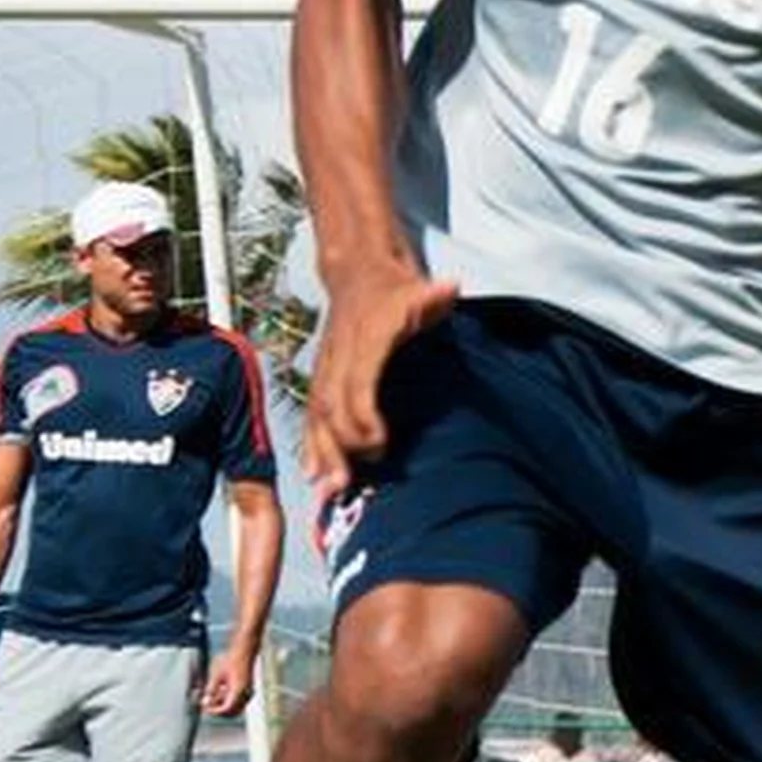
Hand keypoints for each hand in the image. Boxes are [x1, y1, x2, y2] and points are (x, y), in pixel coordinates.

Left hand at [202, 645, 258, 716]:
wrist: (244, 650)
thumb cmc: (231, 659)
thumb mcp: (216, 674)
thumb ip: (211, 689)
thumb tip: (205, 701)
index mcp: (238, 691)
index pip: (226, 709)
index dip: (214, 711)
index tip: (205, 708)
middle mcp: (246, 694)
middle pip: (232, 712)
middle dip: (219, 710)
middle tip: (207, 704)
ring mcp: (248, 692)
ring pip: (235, 707)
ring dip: (223, 704)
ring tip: (213, 695)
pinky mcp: (248, 689)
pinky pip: (238, 701)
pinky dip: (228, 699)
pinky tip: (221, 690)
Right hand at [304, 261, 462, 498]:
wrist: (356, 271)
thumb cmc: (393, 287)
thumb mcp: (417, 286)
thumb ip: (432, 295)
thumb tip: (449, 290)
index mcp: (363, 339)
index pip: (356, 381)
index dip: (363, 412)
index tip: (379, 442)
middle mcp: (339, 356)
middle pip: (330, 406)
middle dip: (337, 445)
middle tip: (349, 482)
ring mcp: (327, 367)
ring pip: (317, 414)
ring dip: (321, 452)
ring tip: (328, 489)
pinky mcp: (322, 377)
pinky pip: (312, 414)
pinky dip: (312, 444)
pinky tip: (314, 474)